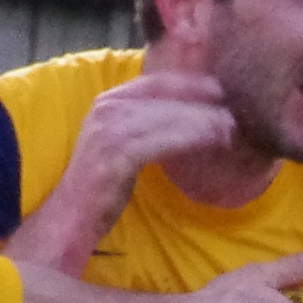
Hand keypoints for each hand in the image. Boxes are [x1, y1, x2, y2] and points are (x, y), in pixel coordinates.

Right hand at [46, 72, 236, 252]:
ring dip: (202, 120)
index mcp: (107, 102)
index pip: (155, 81)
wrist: (68, 221)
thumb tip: (185, 118)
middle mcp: (106, 109)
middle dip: (202, 101)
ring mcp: (108, 131)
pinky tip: (212, 141)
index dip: (190, 83)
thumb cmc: (100, 189)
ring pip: (166, 116)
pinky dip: (189, 137)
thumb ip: (144, 126)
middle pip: (164, 96)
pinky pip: (161, 140)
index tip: (220, 89)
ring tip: (230, 128)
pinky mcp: (115, 155)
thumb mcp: (122, 147)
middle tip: (234, 110)